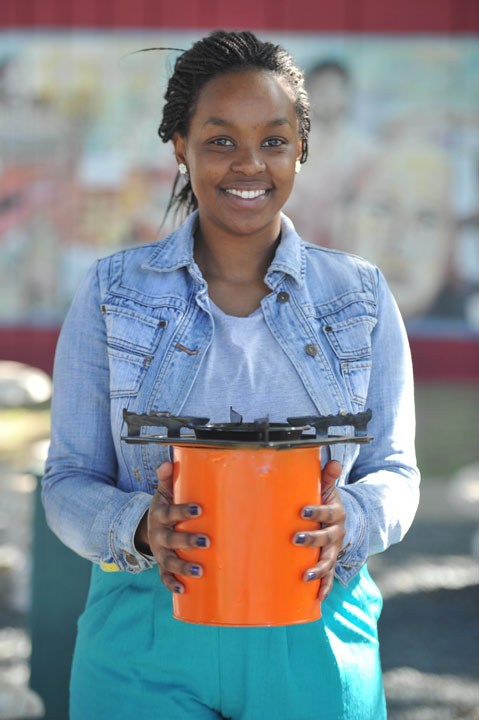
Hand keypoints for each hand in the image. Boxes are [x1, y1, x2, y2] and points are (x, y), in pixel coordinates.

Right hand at [135, 461, 208, 593]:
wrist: (148, 528)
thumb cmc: (165, 508)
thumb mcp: (163, 492)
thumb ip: (167, 478)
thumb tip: (170, 461)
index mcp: (159, 514)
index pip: (170, 512)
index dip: (183, 511)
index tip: (199, 509)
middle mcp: (158, 535)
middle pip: (171, 539)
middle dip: (188, 541)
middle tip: (207, 541)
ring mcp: (159, 552)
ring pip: (169, 561)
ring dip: (183, 567)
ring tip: (200, 570)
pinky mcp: (162, 565)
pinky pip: (164, 576)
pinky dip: (171, 584)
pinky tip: (183, 590)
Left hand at [293, 460, 344, 601]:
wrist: (338, 519)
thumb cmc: (324, 501)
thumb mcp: (327, 488)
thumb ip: (327, 476)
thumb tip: (331, 459)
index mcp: (336, 513)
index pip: (327, 512)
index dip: (317, 511)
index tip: (303, 510)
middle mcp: (338, 533)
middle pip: (327, 538)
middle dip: (312, 539)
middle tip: (295, 539)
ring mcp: (334, 549)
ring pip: (329, 561)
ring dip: (319, 569)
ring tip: (305, 575)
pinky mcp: (330, 562)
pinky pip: (330, 577)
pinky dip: (325, 587)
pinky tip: (317, 598)